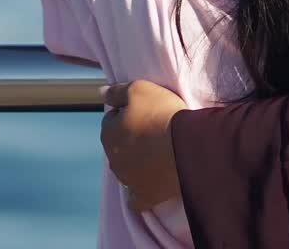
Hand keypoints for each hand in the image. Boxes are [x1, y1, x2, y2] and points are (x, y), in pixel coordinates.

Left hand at [100, 80, 188, 211]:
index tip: (148, 112)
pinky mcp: (145, 196)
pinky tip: (149, 186)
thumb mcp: (139, 89)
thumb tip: (100, 92)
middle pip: (120, 145)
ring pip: (127, 170)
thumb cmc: (162, 113)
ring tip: (160, 154)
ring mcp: (128, 180)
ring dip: (137, 162)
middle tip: (156, 131)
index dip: (129, 113)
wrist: (187, 144)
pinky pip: (136, 198)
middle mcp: (113, 158)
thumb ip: (117, 91)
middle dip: (132, 139)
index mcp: (108, 133)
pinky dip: (140, 193)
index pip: (113, 119)